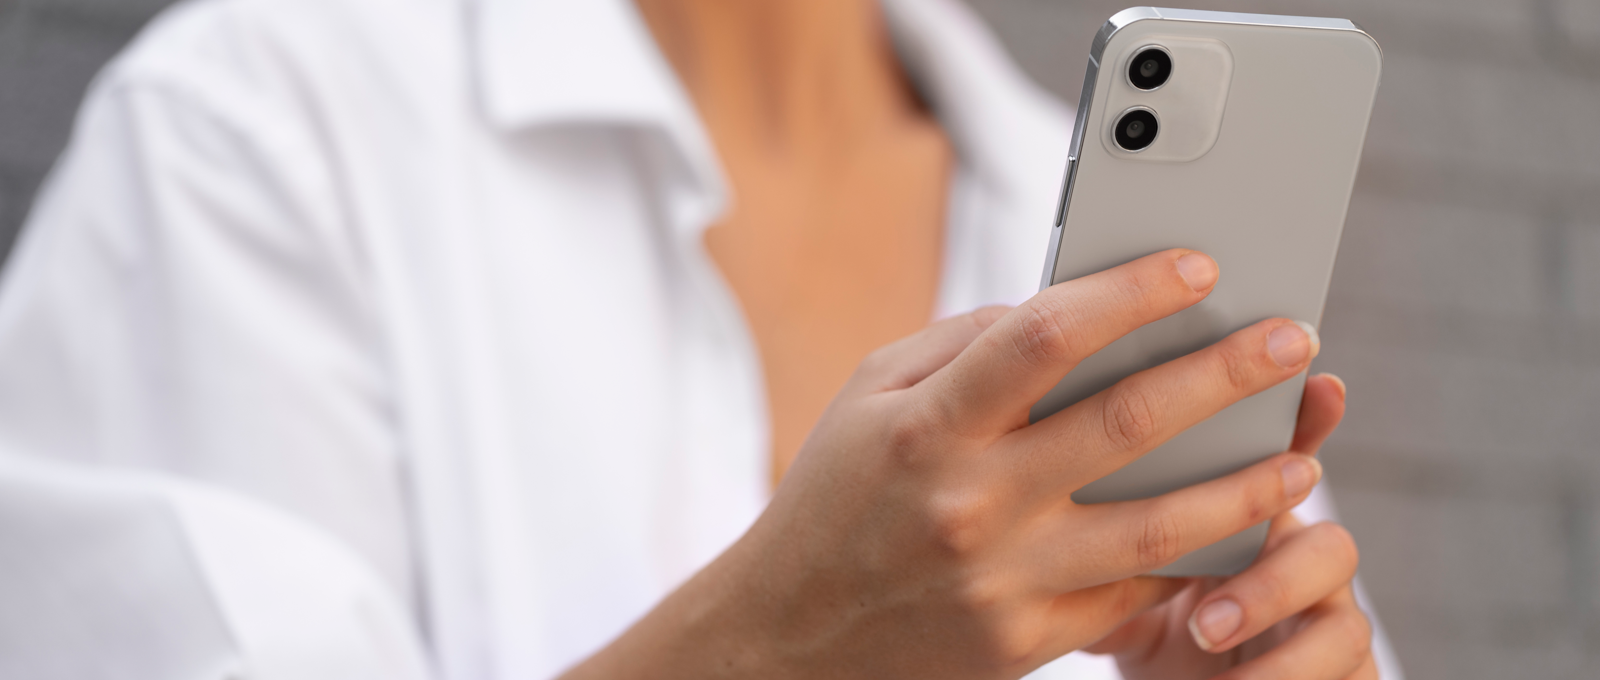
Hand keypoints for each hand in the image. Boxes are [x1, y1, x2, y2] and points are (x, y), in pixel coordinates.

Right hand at [565, 249, 1328, 679]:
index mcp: (927, 425)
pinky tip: (1240, 527)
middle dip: (1225, 373)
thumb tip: (1068, 308)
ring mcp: (1005, 578)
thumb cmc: (833, 499)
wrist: (790, 638)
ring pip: (1159, 524)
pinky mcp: (1028, 638)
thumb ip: (961, 345)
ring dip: (1246, 482)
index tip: (1198, 267)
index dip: (1132, 292)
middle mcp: (970, 500)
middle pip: (1127, 423)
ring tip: (1303, 452)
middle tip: (1292, 340)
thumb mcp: (868, 397)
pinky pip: (1135, 589)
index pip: (1046, 336)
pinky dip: (1197, 558)